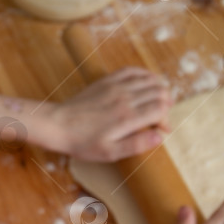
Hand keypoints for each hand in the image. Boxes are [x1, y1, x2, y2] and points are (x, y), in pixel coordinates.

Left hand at [44, 67, 171, 161]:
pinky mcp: (107, 80)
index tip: (161, 130)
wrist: (58, 125)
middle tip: (160, 117)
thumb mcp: (109, 152)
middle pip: (160, 93)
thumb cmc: (82, 142)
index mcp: (128, 118)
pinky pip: (133, 70)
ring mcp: (116, 86)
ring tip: (157, 101)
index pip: (161, 109)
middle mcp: (125, 98)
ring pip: (150, 80)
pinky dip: (145, 75)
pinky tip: (147, 82)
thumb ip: (136, 144)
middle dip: (166, 105)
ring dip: (159, 89)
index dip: (166, 119)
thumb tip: (159, 137)